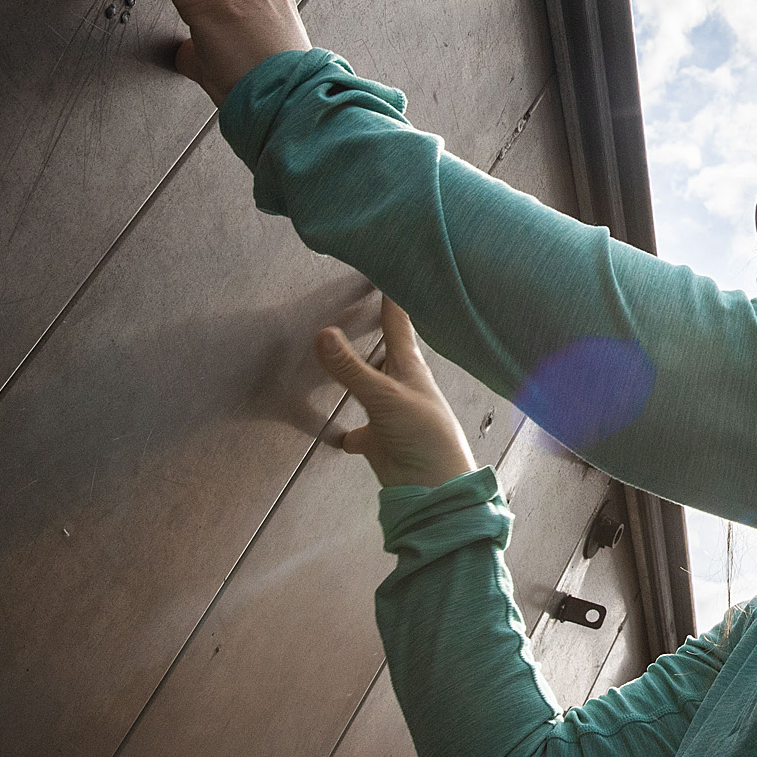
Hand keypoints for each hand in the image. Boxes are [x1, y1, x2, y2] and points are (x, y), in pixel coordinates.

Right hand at [316, 296, 478, 489]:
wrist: (433, 486)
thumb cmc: (423, 434)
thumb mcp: (384, 396)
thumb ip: (351, 369)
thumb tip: (322, 333)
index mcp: (410, 367)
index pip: (398, 323)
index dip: (391, 298)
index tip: (386, 269)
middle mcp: (401, 385)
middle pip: (384, 351)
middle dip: (373, 331)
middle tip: (358, 305)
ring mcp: (389, 412)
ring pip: (369, 386)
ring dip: (357, 373)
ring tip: (339, 353)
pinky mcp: (378, 440)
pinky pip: (358, 431)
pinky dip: (347, 429)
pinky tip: (336, 429)